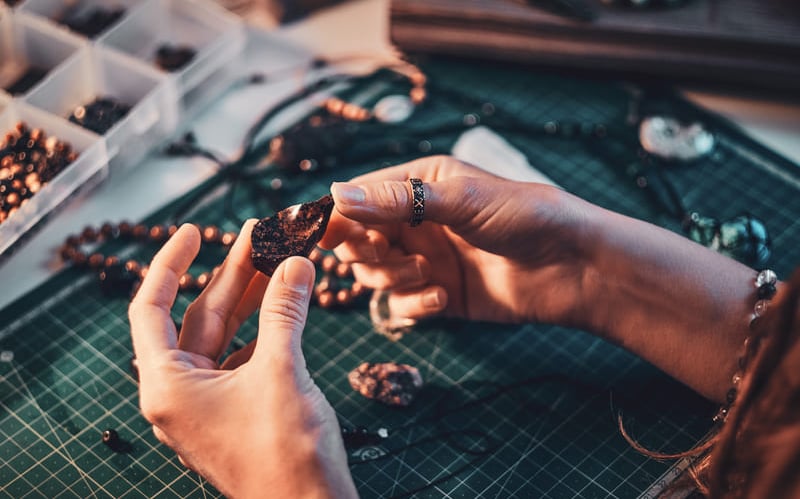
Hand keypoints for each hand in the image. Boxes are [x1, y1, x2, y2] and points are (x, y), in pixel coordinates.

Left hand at [128, 221, 357, 498]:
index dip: (170, 264)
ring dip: (253, 298)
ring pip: (226, 335)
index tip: (194, 230)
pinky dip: (267, 328)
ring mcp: (210, 404)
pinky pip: (247, 356)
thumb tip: (295, 261)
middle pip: (199, 317)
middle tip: (258, 233)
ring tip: (279, 257)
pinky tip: (289, 302)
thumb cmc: (285, 453)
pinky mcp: (238, 411)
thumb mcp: (282, 371)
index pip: (152, 309)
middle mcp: (180, 393)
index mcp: (168, 386)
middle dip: (231, 274)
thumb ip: (284, 311)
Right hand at [320, 155, 595, 326]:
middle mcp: (416, 221)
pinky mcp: (439, 294)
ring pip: (375, 274)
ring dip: (392, 277)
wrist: (571, 267)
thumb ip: (396, 200)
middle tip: (383, 253)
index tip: (323, 233)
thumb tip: (335, 194)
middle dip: (365, 250)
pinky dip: (415, 304)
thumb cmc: (522, 216)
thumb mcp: (458, 199)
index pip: (360, 197)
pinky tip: (443, 297)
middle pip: (359, 239)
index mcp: (419, 184)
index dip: (338, 216)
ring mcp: (426, 259)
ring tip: (426, 273)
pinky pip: (403, 304)